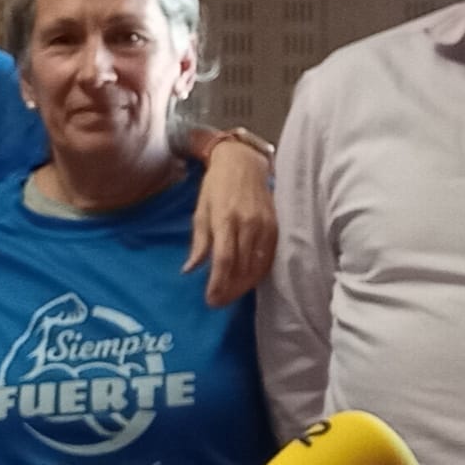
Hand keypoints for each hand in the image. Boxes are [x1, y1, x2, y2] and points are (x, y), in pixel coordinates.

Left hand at [185, 141, 276, 306]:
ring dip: (244, 286)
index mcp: (225, 219)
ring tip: (231, 295)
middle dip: (230, 290)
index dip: (218, 284)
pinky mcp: (275, 227)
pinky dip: (258, 273)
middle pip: (242, 268)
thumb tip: (189, 270)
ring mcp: (264, 226)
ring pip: (257, 266)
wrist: (243, 163)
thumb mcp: (201, 211)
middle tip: (218, 302)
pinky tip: (248, 281)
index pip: (224, 260)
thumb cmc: (216, 186)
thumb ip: (198, 243)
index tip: (210, 299)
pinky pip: (269, 257)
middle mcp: (247, 224)